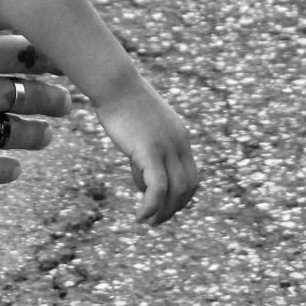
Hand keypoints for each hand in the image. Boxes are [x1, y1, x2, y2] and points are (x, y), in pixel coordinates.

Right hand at [0, 0, 71, 182]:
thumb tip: (3, 2)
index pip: (31, 53)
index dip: (51, 56)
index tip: (63, 59)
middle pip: (33, 97)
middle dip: (55, 98)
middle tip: (65, 100)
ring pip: (16, 134)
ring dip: (38, 133)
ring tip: (48, 134)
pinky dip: (4, 170)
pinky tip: (14, 168)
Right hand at [93, 71, 198, 225]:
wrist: (115, 83)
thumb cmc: (121, 102)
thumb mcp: (142, 128)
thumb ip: (148, 151)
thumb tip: (144, 177)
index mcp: (180, 137)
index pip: (191, 176)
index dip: (180, 197)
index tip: (164, 208)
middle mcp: (179, 143)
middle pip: (188, 187)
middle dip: (174, 209)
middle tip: (155, 221)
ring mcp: (166, 146)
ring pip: (176, 191)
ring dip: (163, 212)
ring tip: (147, 221)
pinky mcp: (150, 150)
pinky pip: (158, 187)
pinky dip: (152, 206)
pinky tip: (140, 216)